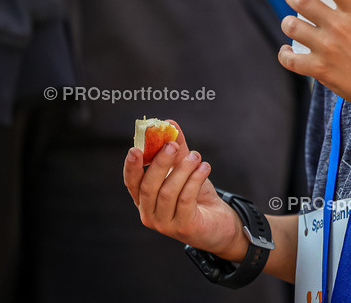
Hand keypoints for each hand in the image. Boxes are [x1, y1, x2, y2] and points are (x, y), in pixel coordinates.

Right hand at [123, 121, 246, 260]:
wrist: (218, 222)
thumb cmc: (196, 196)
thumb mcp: (185, 169)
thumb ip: (177, 149)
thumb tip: (170, 123)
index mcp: (144, 199)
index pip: (131, 183)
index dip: (131, 166)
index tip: (135, 148)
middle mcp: (149, 213)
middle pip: (148, 187)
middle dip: (160, 163)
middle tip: (172, 145)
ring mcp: (165, 224)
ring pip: (168, 192)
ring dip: (183, 170)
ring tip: (196, 157)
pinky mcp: (184, 228)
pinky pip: (186, 200)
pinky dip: (195, 180)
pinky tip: (204, 168)